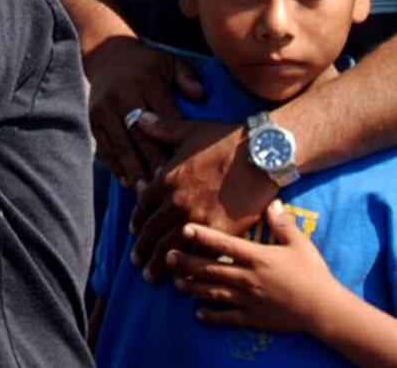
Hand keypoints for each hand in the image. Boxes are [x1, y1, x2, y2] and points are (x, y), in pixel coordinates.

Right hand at [82, 35, 203, 189]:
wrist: (107, 55)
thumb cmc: (147, 63)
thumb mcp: (170, 62)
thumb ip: (187, 78)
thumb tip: (201, 96)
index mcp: (146, 83)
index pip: (164, 117)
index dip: (175, 142)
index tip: (187, 165)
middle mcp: (123, 97)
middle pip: (142, 136)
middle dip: (155, 163)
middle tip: (168, 187)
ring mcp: (105, 110)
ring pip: (122, 145)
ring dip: (135, 171)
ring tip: (146, 194)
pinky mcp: (94, 119)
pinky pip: (105, 146)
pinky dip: (116, 166)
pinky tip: (127, 182)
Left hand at [129, 117, 276, 279]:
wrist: (261, 153)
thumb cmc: (225, 139)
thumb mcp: (187, 130)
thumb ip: (160, 128)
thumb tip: (138, 118)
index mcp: (166, 180)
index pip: (143, 207)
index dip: (137, 222)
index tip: (134, 232)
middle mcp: (176, 202)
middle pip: (152, 232)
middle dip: (142, 249)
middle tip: (137, 262)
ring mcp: (198, 219)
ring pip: (171, 248)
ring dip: (159, 264)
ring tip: (153, 275)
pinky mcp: (221, 232)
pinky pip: (200, 255)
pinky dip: (189, 268)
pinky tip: (186, 278)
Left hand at [169, 199, 334, 332]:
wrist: (326, 309)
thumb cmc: (314, 274)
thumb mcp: (300, 244)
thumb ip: (283, 224)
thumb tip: (273, 202)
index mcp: (258, 257)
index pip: (224, 244)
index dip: (202, 235)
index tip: (183, 228)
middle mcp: (248, 278)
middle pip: (210, 268)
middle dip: (186, 263)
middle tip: (166, 256)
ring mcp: (248, 300)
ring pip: (213, 292)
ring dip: (192, 288)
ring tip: (175, 282)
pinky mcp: (253, 319)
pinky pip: (227, 318)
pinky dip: (211, 316)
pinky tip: (198, 314)